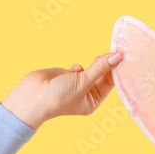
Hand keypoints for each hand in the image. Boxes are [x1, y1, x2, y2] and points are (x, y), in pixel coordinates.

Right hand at [1, 52, 122, 129]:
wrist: (32, 96)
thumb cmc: (59, 96)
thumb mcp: (83, 82)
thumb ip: (100, 68)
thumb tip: (117, 57)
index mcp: (93, 101)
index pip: (110, 83)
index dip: (115, 70)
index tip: (122, 56)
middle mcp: (86, 94)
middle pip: (102, 75)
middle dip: (106, 65)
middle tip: (112, 52)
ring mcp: (77, 84)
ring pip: (91, 70)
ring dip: (93, 65)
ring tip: (96, 58)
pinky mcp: (67, 76)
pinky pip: (79, 68)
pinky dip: (78, 67)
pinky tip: (73, 69)